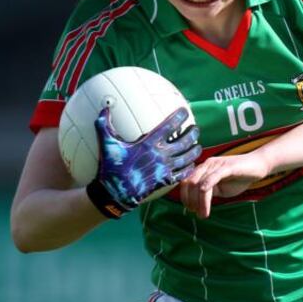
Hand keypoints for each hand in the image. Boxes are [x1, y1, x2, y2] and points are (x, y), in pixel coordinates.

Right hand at [86, 106, 200, 218]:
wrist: (115, 193)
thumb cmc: (111, 167)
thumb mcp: (107, 144)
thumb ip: (105, 125)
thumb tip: (104, 108)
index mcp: (149, 143)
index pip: (170, 126)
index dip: (179, 117)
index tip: (185, 111)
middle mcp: (160, 154)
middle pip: (184, 141)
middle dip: (193, 133)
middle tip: (196, 128)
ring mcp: (165, 168)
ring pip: (187, 157)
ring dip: (194, 150)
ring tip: (198, 145)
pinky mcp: (165, 180)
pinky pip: (182, 173)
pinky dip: (189, 168)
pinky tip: (191, 164)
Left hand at [179, 153, 272, 218]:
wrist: (258, 166)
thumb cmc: (240, 177)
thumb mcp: (220, 188)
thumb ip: (208, 192)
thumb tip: (195, 204)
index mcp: (203, 168)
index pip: (185, 182)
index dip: (184, 197)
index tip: (190, 209)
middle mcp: (206, 164)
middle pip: (189, 183)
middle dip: (190, 201)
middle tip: (196, 213)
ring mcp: (216, 165)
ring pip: (198, 184)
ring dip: (198, 202)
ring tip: (203, 214)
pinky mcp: (226, 167)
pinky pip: (211, 180)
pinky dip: (205, 197)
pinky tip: (207, 207)